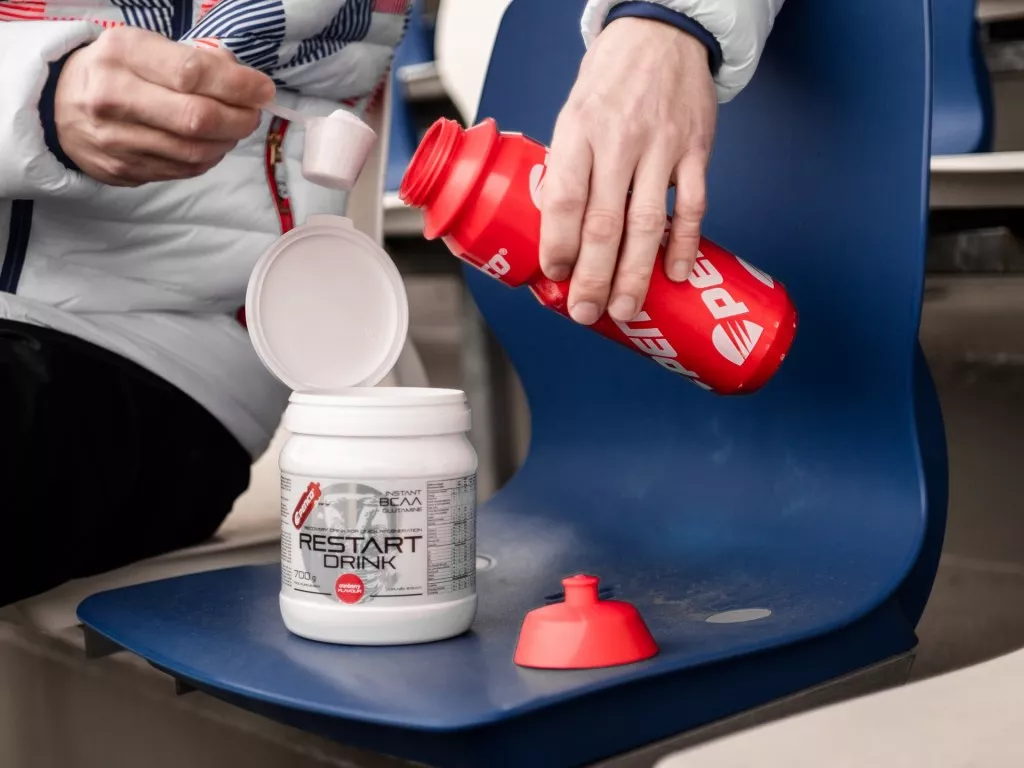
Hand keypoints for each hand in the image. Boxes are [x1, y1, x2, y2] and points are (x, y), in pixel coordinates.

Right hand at [55, 26, 274, 185]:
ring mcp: (117, 139)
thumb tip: (244, 81)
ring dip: (228, 141)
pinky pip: (184, 170)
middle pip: (198, 118)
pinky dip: (208, 157)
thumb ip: (194, 60)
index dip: (237, 85)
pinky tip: (211, 144)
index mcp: (122, 54)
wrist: (55, 106)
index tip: (262, 89)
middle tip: (253, 113)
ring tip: (234, 127)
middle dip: (239, 118)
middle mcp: (114, 97)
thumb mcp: (144, 46)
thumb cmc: (114, 70)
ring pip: (195, 151)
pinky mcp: (123, 170)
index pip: (192, 73)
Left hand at [539, 17, 716, 324]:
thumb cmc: (611, 80)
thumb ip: (567, 167)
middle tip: (586, 312)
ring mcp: (662, 147)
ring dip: (636, 273)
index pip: (563, 198)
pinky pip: (694, 206)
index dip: (557, 243)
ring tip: (626, 308)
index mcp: (579, 131)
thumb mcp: (572, 114)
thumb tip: (554, 231)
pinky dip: (686, 245)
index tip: (554, 275)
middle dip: (593, 276)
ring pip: (648, 223)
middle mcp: (619, 141)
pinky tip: (676, 274)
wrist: (663, 33)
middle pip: (604, 223)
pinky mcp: (695, 151)